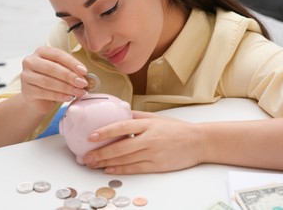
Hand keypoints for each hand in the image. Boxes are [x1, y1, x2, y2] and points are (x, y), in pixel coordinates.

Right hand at [20, 46, 87, 112]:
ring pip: (48, 81)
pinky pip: (44, 93)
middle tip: (83, 83)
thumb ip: (71, 70)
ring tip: (79, 92)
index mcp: (41, 52)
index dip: (72, 62)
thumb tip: (85, 76)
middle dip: (70, 76)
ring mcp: (26, 76)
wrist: (39, 99)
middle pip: (52, 68)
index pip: (57, 54)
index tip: (84, 71)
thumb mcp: (62, 72)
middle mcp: (30, 61)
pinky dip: (59, 96)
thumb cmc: (53, 80)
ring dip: (66, 88)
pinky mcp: (26, 90)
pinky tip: (69, 97)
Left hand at [83, 111, 203, 173]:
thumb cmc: (177, 128)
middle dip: (100, 153)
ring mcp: (154, 153)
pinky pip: (135, 168)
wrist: (198, 142)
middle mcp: (150, 138)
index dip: (105, 131)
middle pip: (120, 147)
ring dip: (106, 162)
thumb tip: (118, 114)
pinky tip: (109, 169)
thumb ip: (137, 116)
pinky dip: (120, 169)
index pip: (122, 126)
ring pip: (125, 159)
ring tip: (92, 163)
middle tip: (85, 156)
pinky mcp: (158, 165)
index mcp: (148, 124)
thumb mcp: (157, 118)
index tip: (90, 136)